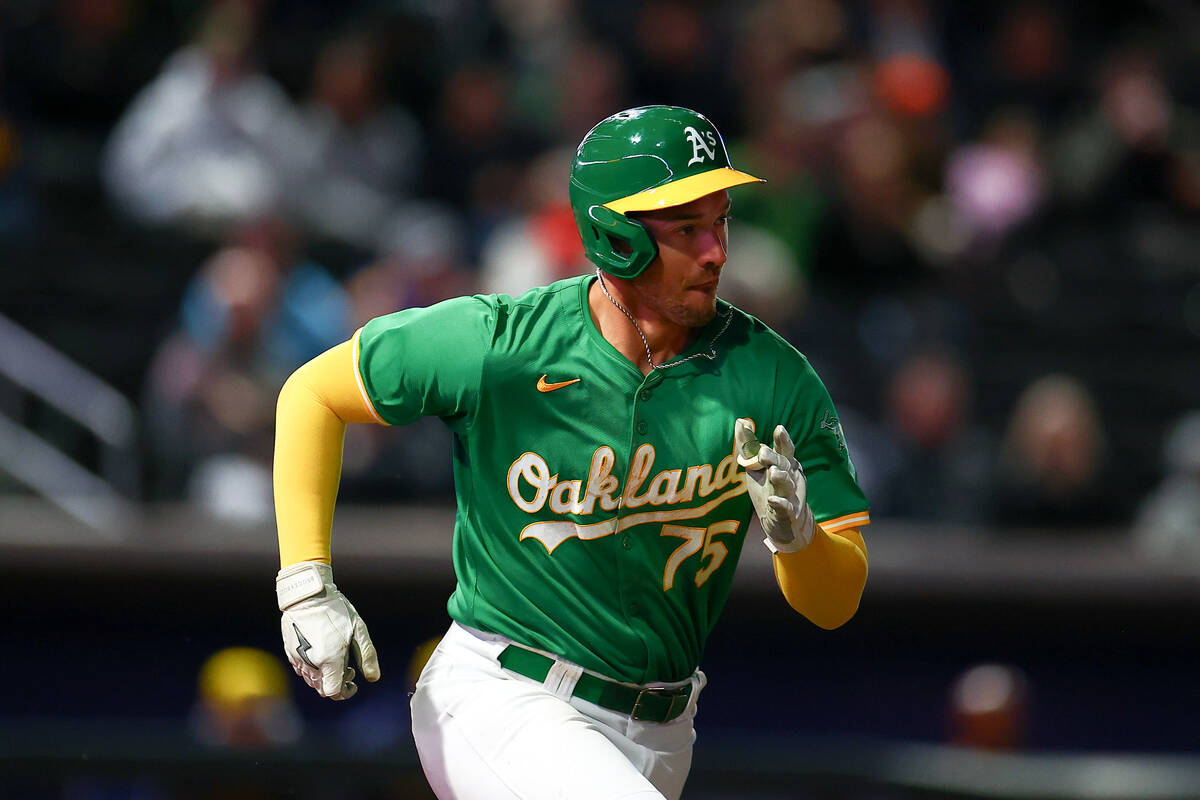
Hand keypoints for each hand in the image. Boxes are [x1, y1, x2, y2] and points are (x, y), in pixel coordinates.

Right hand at [277, 561, 379, 699]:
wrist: (308, 595)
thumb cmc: (336, 610)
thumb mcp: (358, 630)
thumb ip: (367, 656)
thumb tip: (373, 678)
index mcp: (329, 660)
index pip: (334, 692)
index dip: (345, 692)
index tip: (353, 683)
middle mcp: (311, 664)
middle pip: (322, 689)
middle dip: (337, 684)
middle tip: (348, 669)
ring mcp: (298, 659)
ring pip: (311, 681)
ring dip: (325, 678)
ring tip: (336, 660)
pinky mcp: (290, 652)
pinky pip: (301, 670)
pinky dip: (312, 670)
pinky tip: (321, 655)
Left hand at [734, 418, 815, 552]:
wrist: (779, 523)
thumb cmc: (767, 488)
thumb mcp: (755, 467)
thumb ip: (748, 445)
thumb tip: (739, 420)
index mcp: (784, 464)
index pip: (784, 449)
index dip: (782, 439)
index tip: (779, 428)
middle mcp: (790, 477)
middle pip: (783, 464)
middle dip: (773, 458)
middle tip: (762, 454)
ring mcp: (790, 495)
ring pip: (787, 484)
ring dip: (780, 478)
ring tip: (772, 472)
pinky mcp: (787, 513)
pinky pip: (785, 508)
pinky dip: (780, 504)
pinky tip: (772, 500)